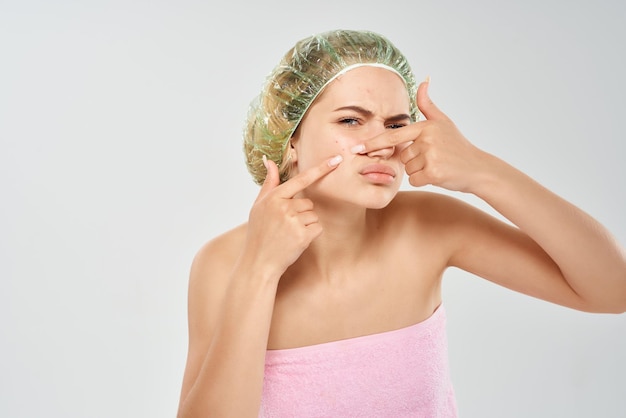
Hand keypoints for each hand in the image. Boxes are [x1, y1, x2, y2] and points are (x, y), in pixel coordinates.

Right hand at [243, 154, 342, 277]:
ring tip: (288, 234)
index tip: (336, 160)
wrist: (258, 262)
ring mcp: (293, 221)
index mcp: (273, 197)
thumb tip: (270, 161)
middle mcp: (284, 207)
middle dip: (301, 213)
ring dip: (305, 224)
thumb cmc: (259, 233)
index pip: (300, 179)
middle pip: (308, 202)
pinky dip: (310, 234)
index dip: (320, 169)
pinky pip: (317, 227)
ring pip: (313, 215)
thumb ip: (268, 183)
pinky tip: (296, 241)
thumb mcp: (258, 206)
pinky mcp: (303, 235)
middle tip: (285, 226)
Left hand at [353, 79, 488, 192]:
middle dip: (413, 160)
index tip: (357, 148)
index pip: (393, 136)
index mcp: (425, 126)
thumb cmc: (458, 146)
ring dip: (419, 171)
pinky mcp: (433, 173)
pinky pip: (415, 179)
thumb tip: (424, 79)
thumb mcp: (443, 121)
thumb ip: (428, 104)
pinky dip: (424, 180)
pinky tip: (438, 175)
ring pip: (407, 169)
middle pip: (402, 156)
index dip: (373, 143)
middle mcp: (427, 139)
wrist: (478, 168)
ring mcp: (430, 156)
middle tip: (434, 158)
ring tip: (437, 165)